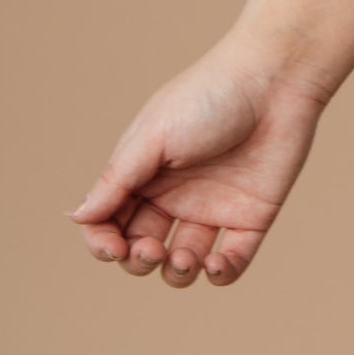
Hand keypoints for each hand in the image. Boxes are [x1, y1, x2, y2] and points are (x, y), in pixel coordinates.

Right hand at [66, 39, 325, 288]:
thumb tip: (77, 218)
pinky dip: (220, 275)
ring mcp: (214, 208)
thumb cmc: (210, 96)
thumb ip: (116, 180)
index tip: (113, 247)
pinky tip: (215, 263)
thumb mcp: (153, 136)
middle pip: (141, 249)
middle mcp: (176, 195)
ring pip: (183, 264)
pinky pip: (232, 263)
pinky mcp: (252, 217)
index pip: (110, 222)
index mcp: (145, 173)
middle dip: (138, 261)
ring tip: (184, 258)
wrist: (276, 79)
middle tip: (153, 248)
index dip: (103, 244)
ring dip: (176, 275)